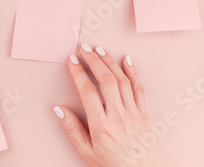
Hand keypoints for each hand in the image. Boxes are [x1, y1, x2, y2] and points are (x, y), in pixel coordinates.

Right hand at [53, 44, 160, 166]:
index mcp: (102, 126)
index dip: (79, 74)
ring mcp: (133, 113)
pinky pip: (139, 88)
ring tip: (99, 50)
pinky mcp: (143, 113)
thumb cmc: (112, 163)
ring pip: (122, 81)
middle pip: (106, 81)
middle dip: (94, 61)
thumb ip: (72, 129)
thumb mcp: (86, 151)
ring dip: (110, 62)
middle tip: (84, 48)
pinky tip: (126, 60)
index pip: (88, 93)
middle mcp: (119, 116)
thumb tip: (59, 109)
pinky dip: (133, 72)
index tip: (72, 61)